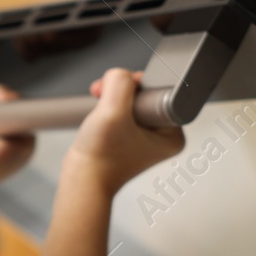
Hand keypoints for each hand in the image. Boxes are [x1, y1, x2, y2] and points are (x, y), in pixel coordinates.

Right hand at [42, 68, 183, 255]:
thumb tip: (119, 74)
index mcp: (173, 134)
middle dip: (121, 91)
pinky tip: (98, 116)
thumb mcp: (112, 110)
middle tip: (106, 99)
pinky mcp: (128, 137)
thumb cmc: (101, 159)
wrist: (82, 180)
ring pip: (131, 99)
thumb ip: (120, 82)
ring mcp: (145, 137)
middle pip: (145, 93)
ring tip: (99, 109)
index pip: (160, 91)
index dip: (137, 84)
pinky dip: (107, 107)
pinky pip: (121, 109)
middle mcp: (163, 136)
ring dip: (111, 98)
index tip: (121, 93)